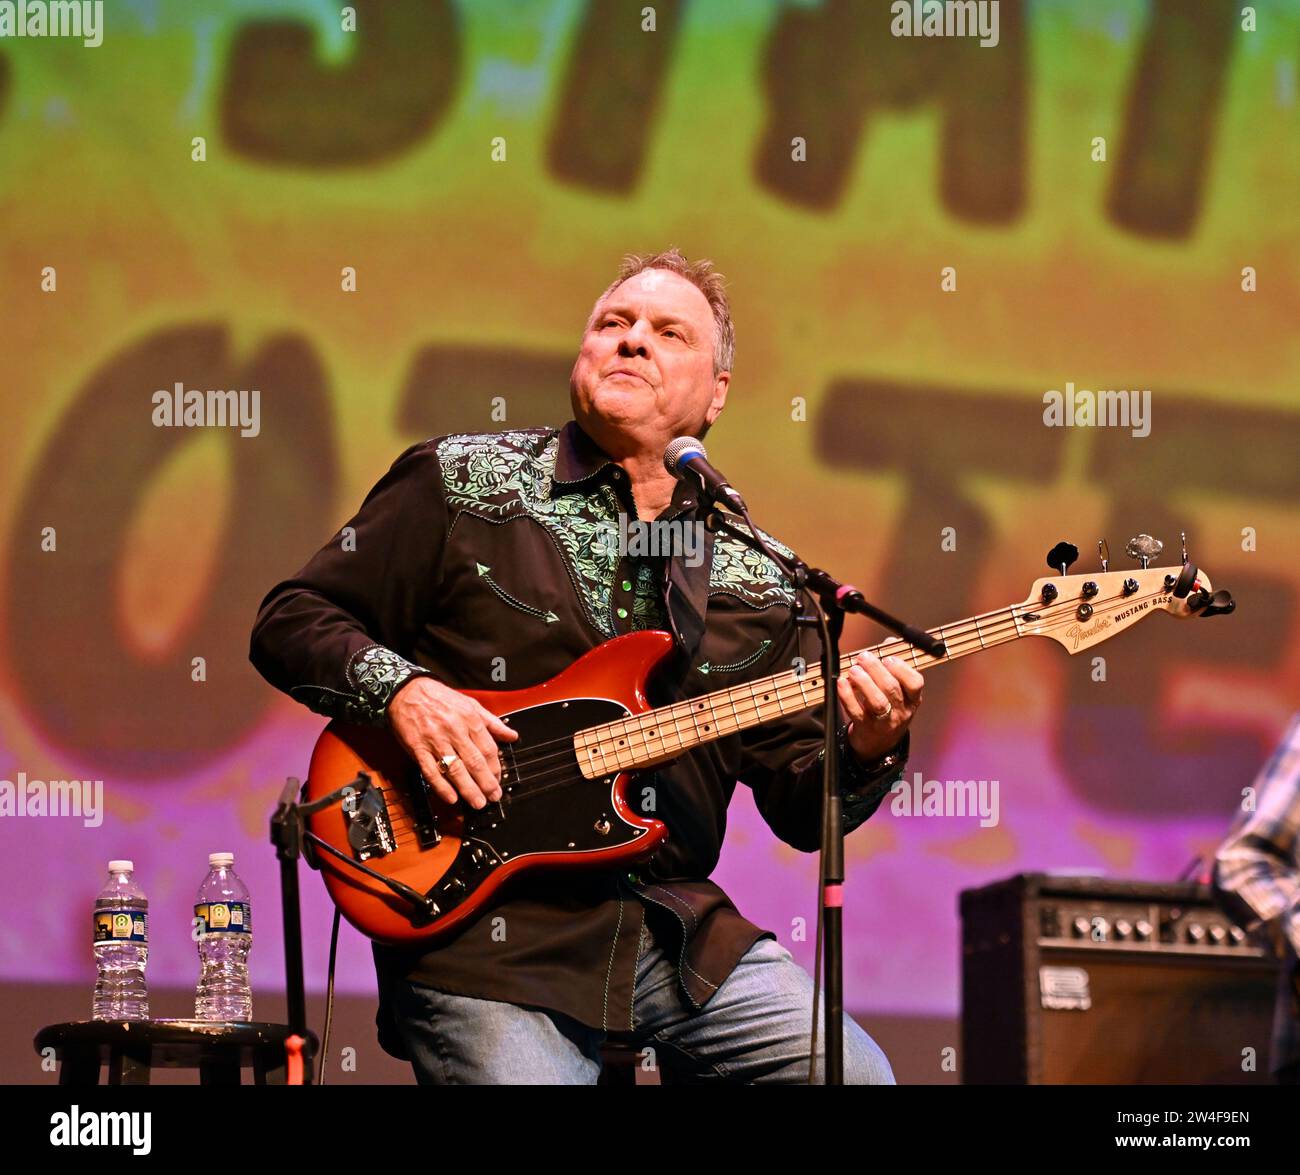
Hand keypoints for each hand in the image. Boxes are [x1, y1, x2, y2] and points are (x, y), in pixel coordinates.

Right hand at [387, 676, 518, 808]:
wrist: (407, 691)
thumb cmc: (439, 698)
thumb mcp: (470, 703)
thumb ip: (492, 722)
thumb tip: (511, 735)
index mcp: (469, 719)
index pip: (488, 748)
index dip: (495, 768)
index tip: (498, 779)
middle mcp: (454, 731)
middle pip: (474, 761)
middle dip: (486, 783)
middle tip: (493, 796)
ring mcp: (435, 741)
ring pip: (455, 769)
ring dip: (468, 789)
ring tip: (478, 802)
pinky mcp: (418, 749)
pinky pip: (431, 771)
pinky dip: (441, 786)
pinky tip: (451, 798)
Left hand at [837, 651, 923, 762]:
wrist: (879, 744)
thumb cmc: (889, 709)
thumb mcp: (900, 692)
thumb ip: (895, 666)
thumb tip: (890, 643)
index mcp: (912, 699)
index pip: (915, 683)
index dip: (901, 668)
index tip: (888, 657)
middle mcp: (901, 711)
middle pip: (892, 688)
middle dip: (876, 669)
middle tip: (863, 657)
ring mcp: (883, 722)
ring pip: (877, 701)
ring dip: (864, 682)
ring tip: (854, 670)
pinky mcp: (865, 728)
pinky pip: (855, 711)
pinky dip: (847, 695)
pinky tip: (841, 683)